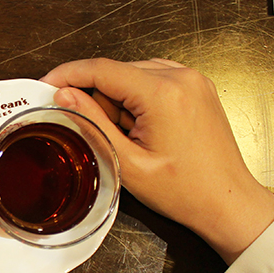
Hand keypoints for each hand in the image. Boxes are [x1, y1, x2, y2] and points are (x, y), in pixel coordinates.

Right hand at [40, 58, 273, 262]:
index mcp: (163, 94)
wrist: (228, 203)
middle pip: (117, 72)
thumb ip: (92, 122)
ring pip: (133, 75)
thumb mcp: (126, 161)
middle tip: (104, 135)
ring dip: (120, 101)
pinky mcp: (197, 87)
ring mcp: (193, 80)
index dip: (68, 74)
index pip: (101, 69)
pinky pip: (153, 80)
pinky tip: (142, 128)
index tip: (46, 84)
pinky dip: (138, 99)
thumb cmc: (184, 191)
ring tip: (130, 137)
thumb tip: (64, 95)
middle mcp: (181, 78)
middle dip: (100, 99)